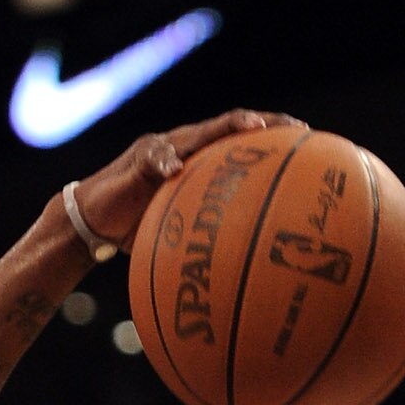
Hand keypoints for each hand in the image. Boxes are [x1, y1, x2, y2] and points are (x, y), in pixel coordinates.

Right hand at [71, 108, 299, 249]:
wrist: (94, 221)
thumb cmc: (139, 231)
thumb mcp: (178, 237)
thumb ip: (207, 243)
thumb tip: (246, 282)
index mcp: (201, 160)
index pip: (243, 142)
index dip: (276, 138)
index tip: (310, 143)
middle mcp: (187, 146)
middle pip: (231, 125)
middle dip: (264, 123)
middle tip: (297, 129)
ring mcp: (164, 148)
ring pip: (200, 131)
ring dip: (225, 127)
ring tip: (251, 128)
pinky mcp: (138, 159)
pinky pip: (154, 157)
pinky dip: (165, 162)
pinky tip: (175, 169)